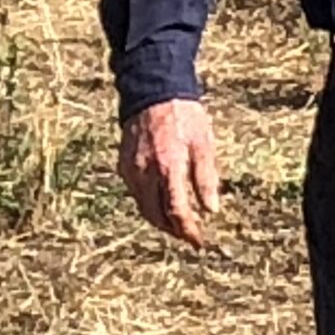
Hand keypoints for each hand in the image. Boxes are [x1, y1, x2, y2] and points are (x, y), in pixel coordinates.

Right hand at [117, 97, 221, 246]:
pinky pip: (136, 193)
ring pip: (143, 207)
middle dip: (173, 230)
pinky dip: (149, 202)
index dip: (187, 231)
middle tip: (188, 235)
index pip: (176, 211)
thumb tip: (211, 209)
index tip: (198, 242)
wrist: (153, 93)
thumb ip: (206, 178)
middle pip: (156, 216)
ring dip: (160, 219)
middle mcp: (146, 173)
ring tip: (177, 223)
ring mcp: (131, 170)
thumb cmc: (184, 116)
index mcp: (169, 168)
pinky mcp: (123, 165)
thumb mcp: (204, 144)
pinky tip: (162, 201)